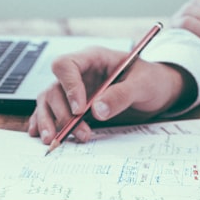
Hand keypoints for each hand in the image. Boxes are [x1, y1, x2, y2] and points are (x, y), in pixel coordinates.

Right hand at [28, 47, 191, 143]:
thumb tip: (97, 110)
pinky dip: (44, 123)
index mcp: (93, 58)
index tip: (80, 109)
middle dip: (62, 113)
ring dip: (50, 121)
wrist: (159, 91)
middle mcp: (79, 73)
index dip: (69, 87)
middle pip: (54, 88)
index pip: (66, 65)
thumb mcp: (143, 85)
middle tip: (79, 133)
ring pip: (49, 101)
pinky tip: (40, 135)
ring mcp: (74, 90)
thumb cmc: (152, 80)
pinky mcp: (74, 106)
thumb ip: (121, 95)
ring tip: (54, 140)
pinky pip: (52, 111)